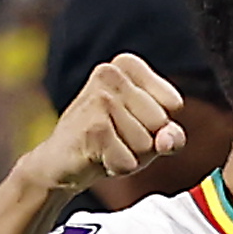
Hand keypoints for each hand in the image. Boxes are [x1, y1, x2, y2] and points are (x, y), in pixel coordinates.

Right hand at [33, 54, 185, 199]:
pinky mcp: (93, 127)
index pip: (173, 103)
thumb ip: (172, 135)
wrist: (60, 163)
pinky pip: (128, 162)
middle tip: (115, 138)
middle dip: (144, 142)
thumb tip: (166, 140)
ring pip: (146, 144)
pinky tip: (96, 157)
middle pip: (160, 123)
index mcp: (127, 65)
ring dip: (129, 156)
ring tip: (105, 146)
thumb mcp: (149, 133)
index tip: (130, 122)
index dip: (158, 125)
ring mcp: (100, 99)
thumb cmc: (109, 142)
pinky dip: (117, 168)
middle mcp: (111, 73)